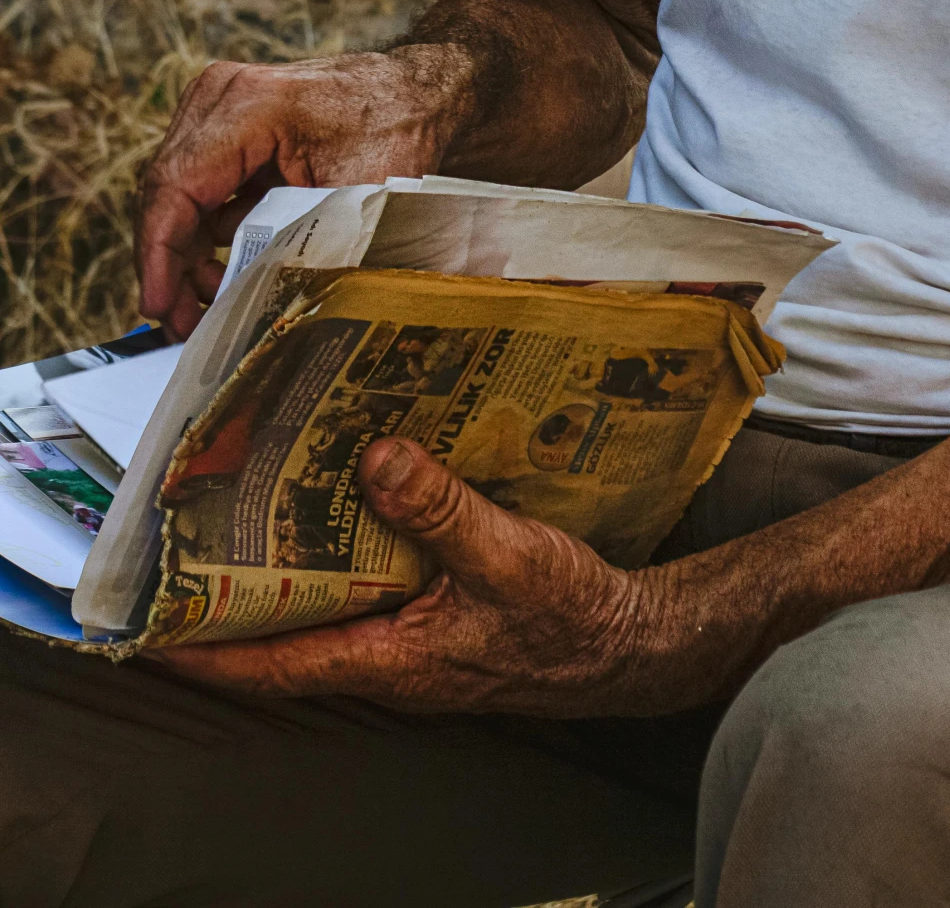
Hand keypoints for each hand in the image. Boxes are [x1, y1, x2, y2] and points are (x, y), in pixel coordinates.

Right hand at [137, 47, 473, 337]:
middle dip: (171, 265)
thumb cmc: (395, 130)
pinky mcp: (225, 126)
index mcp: (246, 105)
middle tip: (185, 324)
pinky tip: (227, 271)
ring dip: (188, 253)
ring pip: (177, 195)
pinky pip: (198, 187)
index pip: (175, 188)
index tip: (159, 308)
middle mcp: (218, 97)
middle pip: (167, 193)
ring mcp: (217, 107)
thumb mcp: (353, 195)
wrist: (417, 94)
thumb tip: (251, 314)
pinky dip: (207, 232)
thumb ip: (296, 247)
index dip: (160, 257)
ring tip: (211, 304)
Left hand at [143, 438, 666, 715]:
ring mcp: (410, 636)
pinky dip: (346, 544)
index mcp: (387, 660)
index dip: (203, 647)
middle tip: (189, 532)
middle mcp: (386, 655)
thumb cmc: (570, 620)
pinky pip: (371, 581)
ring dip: (290, 561)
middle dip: (234, 588)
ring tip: (253, 498)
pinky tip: (350, 493)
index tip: (147, 623)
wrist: (630, 642)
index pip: (270, 665)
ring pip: (328, 602)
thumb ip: (441, 508)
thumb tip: (374, 457)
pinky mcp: (435, 613)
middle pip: (286, 631)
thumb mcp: (507, 556)